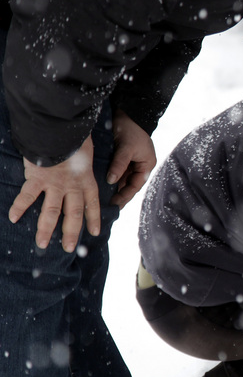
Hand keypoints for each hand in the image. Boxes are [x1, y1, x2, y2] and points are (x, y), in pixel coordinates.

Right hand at [9, 137, 100, 252]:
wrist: (62, 127)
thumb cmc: (75, 135)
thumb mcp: (86, 151)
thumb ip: (81, 162)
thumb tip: (80, 163)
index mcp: (86, 179)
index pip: (93, 204)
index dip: (94, 218)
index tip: (95, 232)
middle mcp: (72, 186)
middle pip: (73, 215)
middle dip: (71, 233)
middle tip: (70, 248)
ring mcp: (55, 184)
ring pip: (51, 213)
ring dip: (46, 230)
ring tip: (42, 244)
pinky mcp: (38, 178)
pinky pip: (27, 196)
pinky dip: (19, 207)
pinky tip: (13, 218)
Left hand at [108, 110, 155, 208]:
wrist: (126, 112)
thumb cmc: (130, 129)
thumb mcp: (127, 148)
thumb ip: (119, 165)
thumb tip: (111, 181)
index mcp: (146, 165)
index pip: (135, 185)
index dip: (125, 195)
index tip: (114, 204)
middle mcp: (138, 166)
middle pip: (128, 185)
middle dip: (117, 195)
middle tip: (105, 207)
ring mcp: (129, 162)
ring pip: (120, 179)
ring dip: (111, 187)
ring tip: (100, 199)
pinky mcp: (119, 158)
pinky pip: (114, 172)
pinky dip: (107, 178)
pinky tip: (98, 185)